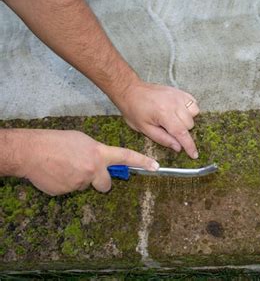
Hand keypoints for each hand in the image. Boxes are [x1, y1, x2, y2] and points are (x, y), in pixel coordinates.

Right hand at [17, 129, 158, 195]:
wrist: (31, 151)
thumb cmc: (56, 142)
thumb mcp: (83, 141)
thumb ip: (97, 153)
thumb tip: (102, 162)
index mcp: (99, 154)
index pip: (126, 157)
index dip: (142, 162)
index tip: (155, 167)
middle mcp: (93, 169)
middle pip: (106, 185)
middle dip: (101, 182)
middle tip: (88, 172)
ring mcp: (80, 182)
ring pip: (85, 186)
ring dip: (79, 179)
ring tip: (64, 167)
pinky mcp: (67, 192)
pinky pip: (71, 189)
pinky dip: (65, 183)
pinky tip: (56, 173)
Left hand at [116, 81, 199, 158]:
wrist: (130, 91)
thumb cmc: (134, 109)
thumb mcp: (144, 129)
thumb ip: (162, 139)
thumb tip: (178, 147)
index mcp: (163, 114)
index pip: (181, 133)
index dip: (189, 146)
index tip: (194, 154)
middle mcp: (174, 103)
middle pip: (190, 124)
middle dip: (183, 131)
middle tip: (170, 130)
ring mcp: (178, 96)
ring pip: (194, 113)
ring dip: (188, 120)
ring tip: (175, 120)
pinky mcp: (179, 91)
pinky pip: (193, 102)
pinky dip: (190, 109)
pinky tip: (180, 112)